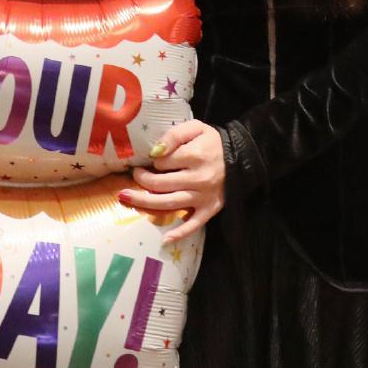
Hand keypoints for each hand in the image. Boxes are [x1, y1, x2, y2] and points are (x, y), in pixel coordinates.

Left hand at [118, 119, 224, 242]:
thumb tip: (155, 151)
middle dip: (142, 180)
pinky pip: (194, 224)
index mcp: (195, 156)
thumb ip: (174, 135)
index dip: (153, 160)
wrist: (241, 156)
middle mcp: (198, 178)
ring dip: (146, 203)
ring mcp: (204, 196)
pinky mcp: (210, 209)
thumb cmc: (213, 142)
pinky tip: (164, 240)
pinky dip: (180, 233)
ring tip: (126, 198)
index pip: (163, 162)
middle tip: (134, 175)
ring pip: (170, 203)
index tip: (149, 159)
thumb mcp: (196, 128)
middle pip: (161, 184)